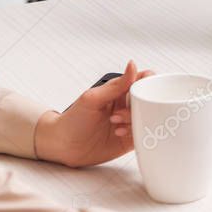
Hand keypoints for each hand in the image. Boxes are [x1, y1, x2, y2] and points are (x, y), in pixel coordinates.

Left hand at [34, 61, 152, 167]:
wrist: (61, 146)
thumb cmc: (72, 120)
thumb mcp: (93, 99)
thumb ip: (116, 84)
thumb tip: (132, 64)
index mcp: (120, 91)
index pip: (144, 80)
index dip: (150, 83)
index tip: (147, 90)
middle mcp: (127, 105)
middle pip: (150, 100)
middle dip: (143, 105)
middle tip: (124, 111)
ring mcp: (129, 122)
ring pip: (149, 118)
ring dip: (136, 120)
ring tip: (116, 123)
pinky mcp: (129, 139)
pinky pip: (144, 135)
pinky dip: (137, 133)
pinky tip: (119, 132)